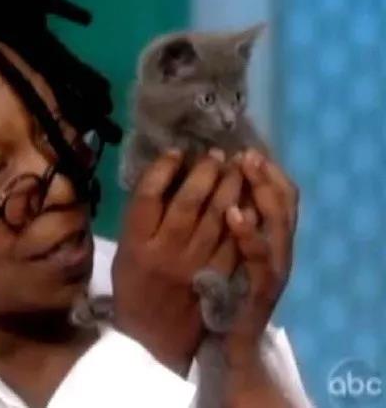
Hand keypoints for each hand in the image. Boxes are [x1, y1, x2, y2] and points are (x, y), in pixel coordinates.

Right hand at [112, 148, 243, 374]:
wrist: (153, 335)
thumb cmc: (135, 286)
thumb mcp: (126, 250)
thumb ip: (142, 218)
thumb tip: (168, 175)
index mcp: (136, 242)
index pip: (149, 194)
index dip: (164, 167)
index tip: (177, 152)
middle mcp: (164, 249)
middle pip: (188, 200)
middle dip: (205, 170)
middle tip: (217, 155)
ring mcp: (193, 263)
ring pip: (217, 216)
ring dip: (229, 186)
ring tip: (236, 167)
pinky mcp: (217, 276)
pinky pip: (235, 242)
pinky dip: (245, 218)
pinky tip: (249, 200)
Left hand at [223, 148, 298, 366]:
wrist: (229, 346)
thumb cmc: (220, 295)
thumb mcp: (225, 254)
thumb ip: (227, 224)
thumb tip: (214, 187)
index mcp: (269, 241)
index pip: (281, 198)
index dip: (268, 172)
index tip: (247, 151)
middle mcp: (277, 252)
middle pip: (283, 205)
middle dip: (264, 175)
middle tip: (245, 153)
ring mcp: (272, 271)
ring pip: (277, 225)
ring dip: (261, 194)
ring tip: (243, 169)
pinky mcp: (260, 291)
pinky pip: (259, 259)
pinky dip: (249, 234)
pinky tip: (234, 215)